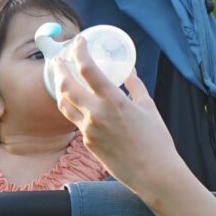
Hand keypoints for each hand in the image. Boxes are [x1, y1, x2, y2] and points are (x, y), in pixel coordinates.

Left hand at [53, 36, 186, 200]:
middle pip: (66, 86)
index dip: (79, 51)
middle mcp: (96, 114)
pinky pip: (75, 121)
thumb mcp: (148, 107)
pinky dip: (74, 108)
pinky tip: (78, 103)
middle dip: (59, 69)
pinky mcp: (88, 143)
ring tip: (62, 79)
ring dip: (60, 89)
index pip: (86, 69)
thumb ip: (135, 86)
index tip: (79, 41)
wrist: (153, 174)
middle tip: (59, 60)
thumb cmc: (156, 141)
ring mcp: (89, 130)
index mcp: (113, 101)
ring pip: (64, 105)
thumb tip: (129, 71)